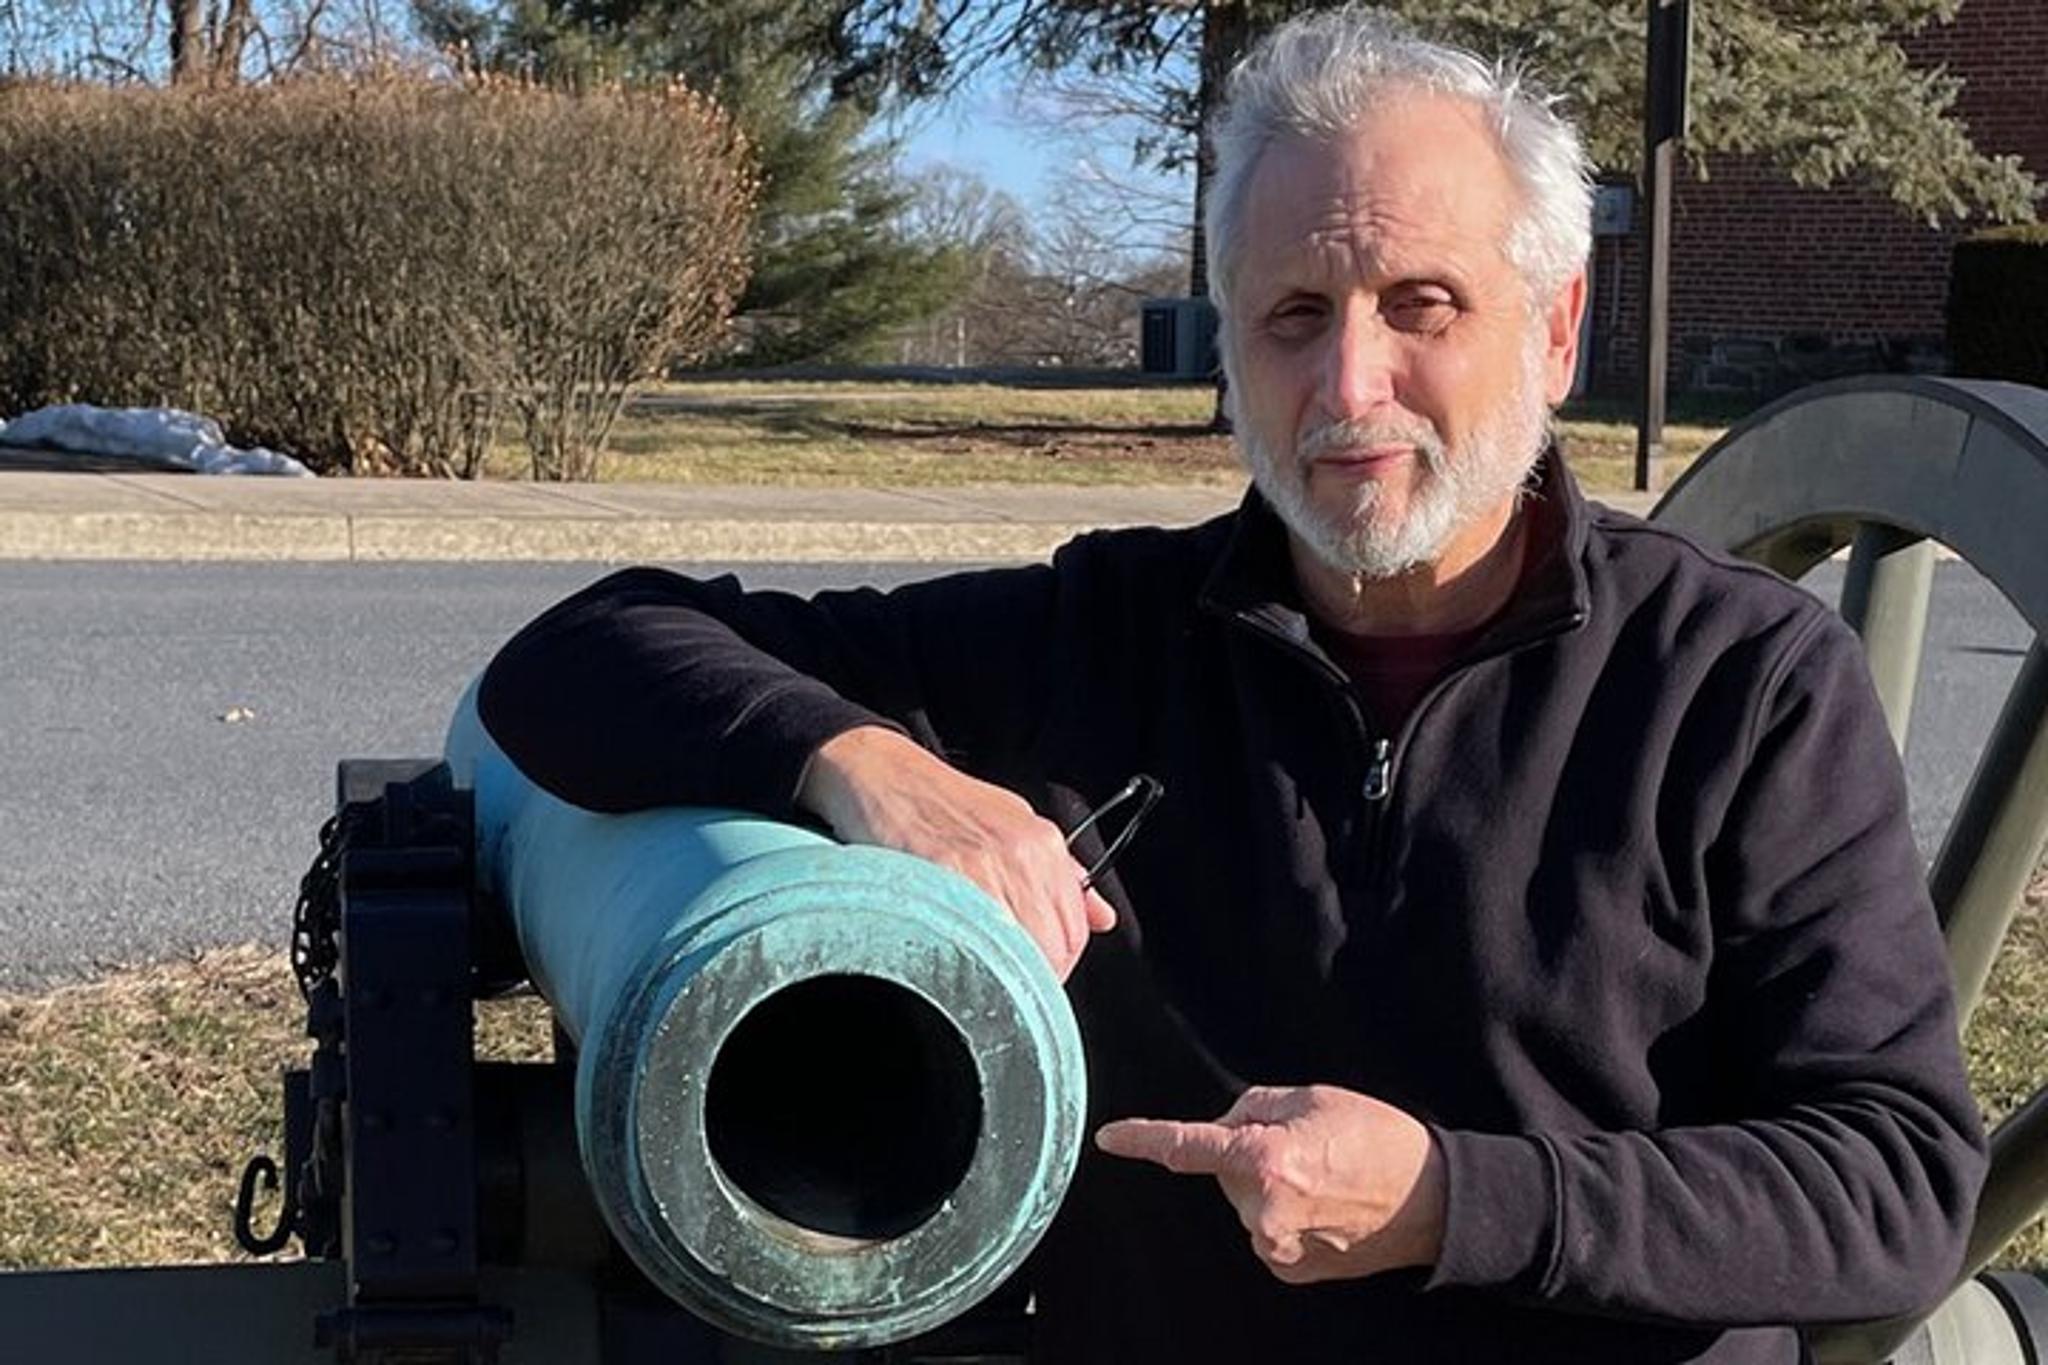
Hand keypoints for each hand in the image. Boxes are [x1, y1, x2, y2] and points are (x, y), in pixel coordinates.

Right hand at [798, 725, 1115, 979]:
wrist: (880, 771)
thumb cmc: (943, 802)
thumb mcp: (1013, 824)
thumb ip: (1059, 875)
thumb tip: (1103, 918)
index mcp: (1045, 845)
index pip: (1075, 933)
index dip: (1056, 967)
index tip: (1031, 981)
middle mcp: (1024, 853)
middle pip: (1051, 950)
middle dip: (1031, 982)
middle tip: (1003, 992)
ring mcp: (983, 864)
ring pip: (1016, 953)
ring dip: (999, 980)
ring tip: (975, 982)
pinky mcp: (941, 873)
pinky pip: (971, 939)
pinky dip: (966, 961)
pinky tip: (951, 961)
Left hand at [1095, 1085, 1445, 1283]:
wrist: (1431, 1201)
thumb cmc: (1377, 1140)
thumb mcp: (1313, 1098)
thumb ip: (1256, 1106)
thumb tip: (1226, 1123)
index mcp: (1264, 1159)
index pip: (1187, 1148)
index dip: (1143, 1140)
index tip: (1109, 1138)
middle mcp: (1261, 1211)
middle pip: (1226, 1171)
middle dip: (1249, 1153)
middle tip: (1303, 1145)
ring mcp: (1275, 1247)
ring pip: (1246, 1203)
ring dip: (1269, 1187)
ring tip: (1323, 1178)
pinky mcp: (1289, 1269)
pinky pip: (1265, 1231)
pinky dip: (1284, 1216)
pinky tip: (1322, 1207)